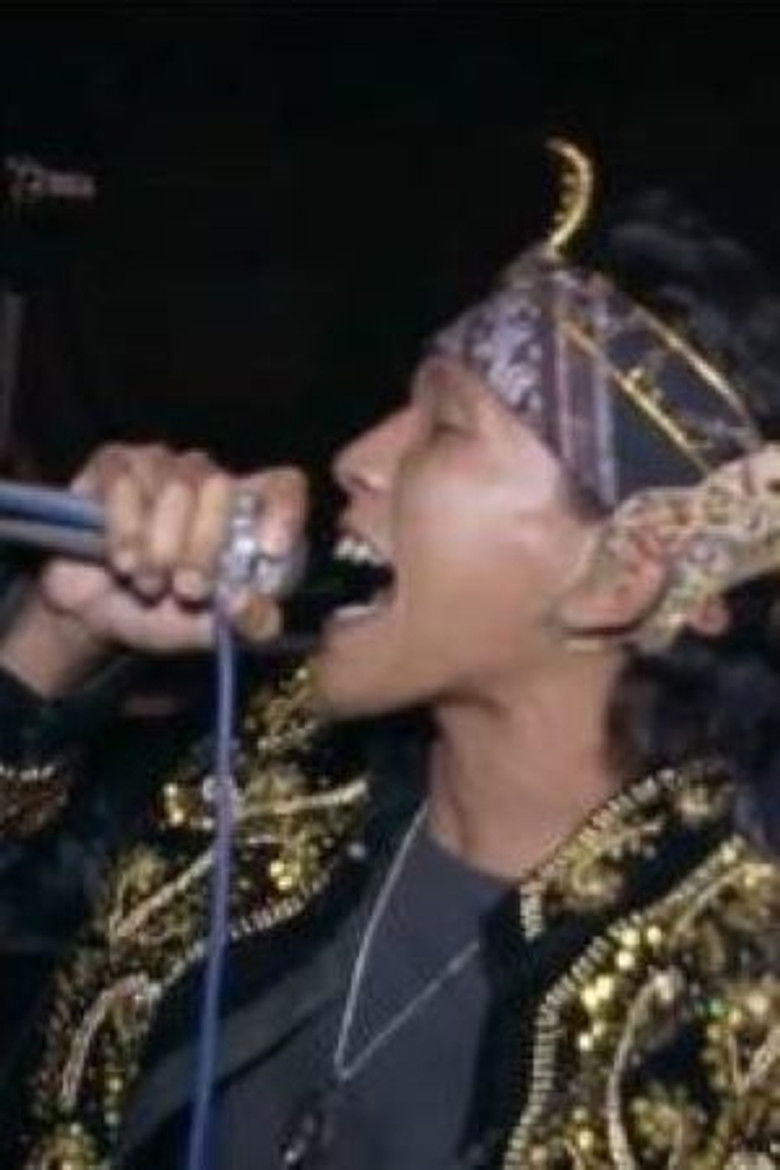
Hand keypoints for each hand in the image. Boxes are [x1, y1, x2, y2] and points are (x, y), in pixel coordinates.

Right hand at [0, 444, 307, 695]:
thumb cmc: (168, 615)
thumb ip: (248, 623)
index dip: (283, 510)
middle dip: (203, 547)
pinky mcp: (116, 464)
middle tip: (188, 590)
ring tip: (149, 583)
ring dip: (159, 548)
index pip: (285, 484)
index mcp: (250, 515)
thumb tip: (246, 600)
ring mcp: (163, 464)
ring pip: (173, 486)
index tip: (270, 550)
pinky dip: (124, 530)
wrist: (100, 615)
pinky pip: (125, 483)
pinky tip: (123, 560)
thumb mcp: (213, 632)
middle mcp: (212, 480)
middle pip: (221, 486)